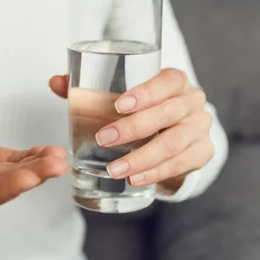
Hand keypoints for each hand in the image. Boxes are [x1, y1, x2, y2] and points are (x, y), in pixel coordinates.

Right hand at [0, 105, 67, 215]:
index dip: (0, 191)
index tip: (25, 179)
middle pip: (0, 187)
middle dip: (28, 177)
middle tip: (54, 166)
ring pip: (10, 172)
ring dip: (36, 166)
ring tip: (59, 158)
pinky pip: (11, 157)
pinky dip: (31, 155)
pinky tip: (50, 152)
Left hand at [49, 69, 213, 190]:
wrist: (178, 127)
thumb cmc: (145, 107)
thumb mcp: (123, 95)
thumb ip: (89, 88)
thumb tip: (56, 82)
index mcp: (175, 81)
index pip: (167, 81)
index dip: (146, 92)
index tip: (119, 105)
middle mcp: (193, 101)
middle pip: (169, 113)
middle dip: (134, 128)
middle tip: (103, 139)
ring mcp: (200, 128)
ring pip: (175, 143)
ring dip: (143, 158)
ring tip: (115, 169)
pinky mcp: (203, 152)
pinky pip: (182, 164)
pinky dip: (156, 173)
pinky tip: (135, 179)